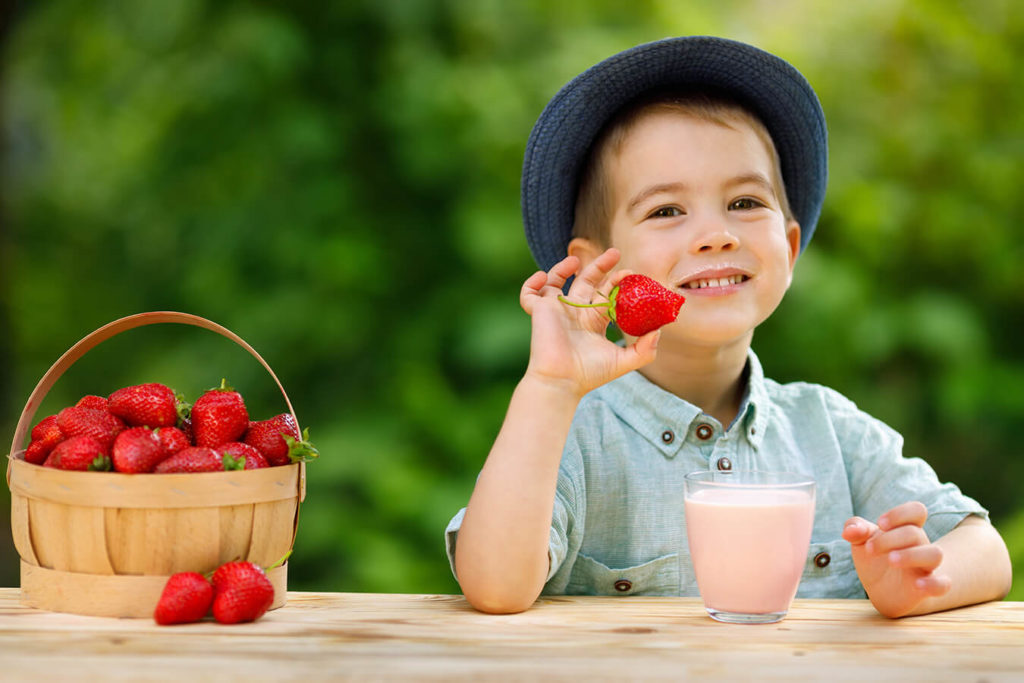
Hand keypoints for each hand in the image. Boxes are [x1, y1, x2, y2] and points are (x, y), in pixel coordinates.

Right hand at [519, 248, 658, 396]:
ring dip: (563, 267)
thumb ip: (645, 349)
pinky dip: (532, 283)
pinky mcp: (539, 312)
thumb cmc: (590, 374)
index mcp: (593, 322)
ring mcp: (556, 311)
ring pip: (556, 281)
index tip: (629, 273)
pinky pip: (529, 293)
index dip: (616, 282)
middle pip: (586, 282)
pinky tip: (543, 276)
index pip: (605, 295)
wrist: (562, 382)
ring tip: (576, 259)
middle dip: (599, 265)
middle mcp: (575, 313)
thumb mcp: (624, 361)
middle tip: (614, 252)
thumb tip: (660, 331)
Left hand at [842, 501, 950, 617]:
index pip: (917, 510)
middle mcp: (920, 544)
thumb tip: (849, 531)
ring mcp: (926, 566)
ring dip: (912, 555)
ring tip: (891, 560)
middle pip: (915, 533)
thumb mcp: (861, 541)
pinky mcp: (928, 588)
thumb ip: (856, 529)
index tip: (880, 524)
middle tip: (870, 549)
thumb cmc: (875, 557)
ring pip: (935, 554)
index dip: (900, 513)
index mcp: (906, 528)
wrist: (882, 590)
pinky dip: (934, 583)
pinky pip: (943, 584)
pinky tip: (918, 585)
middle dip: (889, 539)